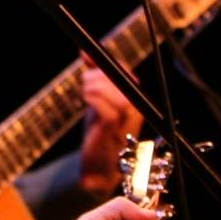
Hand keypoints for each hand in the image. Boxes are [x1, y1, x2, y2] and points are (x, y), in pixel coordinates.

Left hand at [77, 67, 144, 194]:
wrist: (99, 167)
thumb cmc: (100, 132)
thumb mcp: (99, 101)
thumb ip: (96, 77)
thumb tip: (85, 53)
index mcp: (135, 98)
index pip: (122, 71)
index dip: (104, 62)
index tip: (85, 57)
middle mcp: (135, 106)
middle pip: (115, 76)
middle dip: (95, 76)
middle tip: (85, 84)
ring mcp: (126, 117)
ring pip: (108, 88)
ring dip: (91, 87)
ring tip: (85, 94)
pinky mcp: (113, 127)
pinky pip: (103, 103)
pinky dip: (91, 98)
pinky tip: (86, 101)